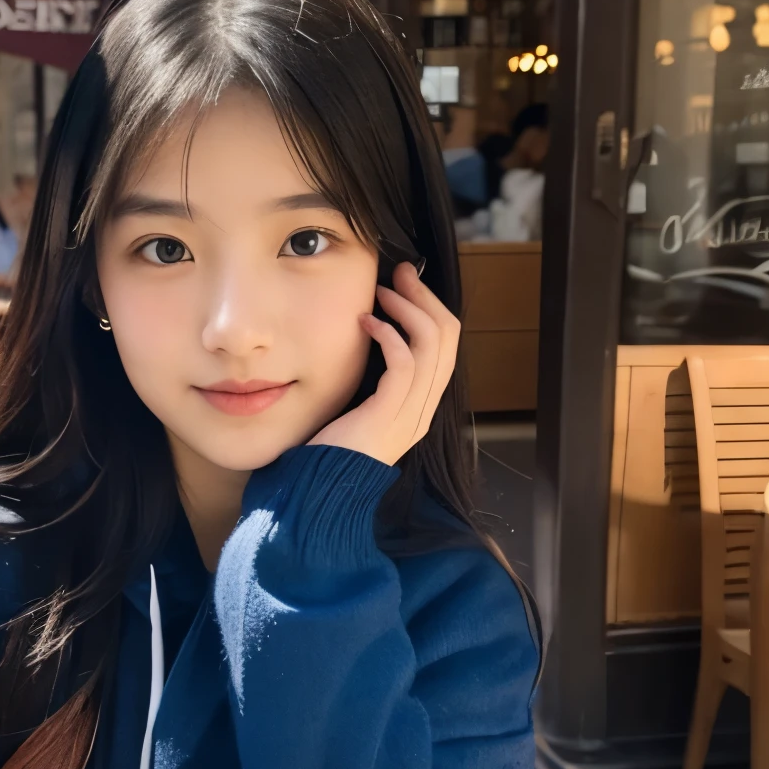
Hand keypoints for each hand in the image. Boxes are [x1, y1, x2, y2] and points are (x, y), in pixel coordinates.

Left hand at [308, 261, 459, 465]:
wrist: (321, 495)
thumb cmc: (332, 452)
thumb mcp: (361, 407)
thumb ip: (375, 380)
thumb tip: (369, 335)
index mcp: (421, 404)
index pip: (447, 346)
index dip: (430, 307)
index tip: (405, 284)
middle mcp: (424, 408)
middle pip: (448, 337)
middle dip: (425, 297)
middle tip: (400, 273)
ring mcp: (411, 413)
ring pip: (432, 344)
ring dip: (407, 308)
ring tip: (382, 292)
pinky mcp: (389, 415)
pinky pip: (404, 363)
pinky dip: (389, 335)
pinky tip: (366, 323)